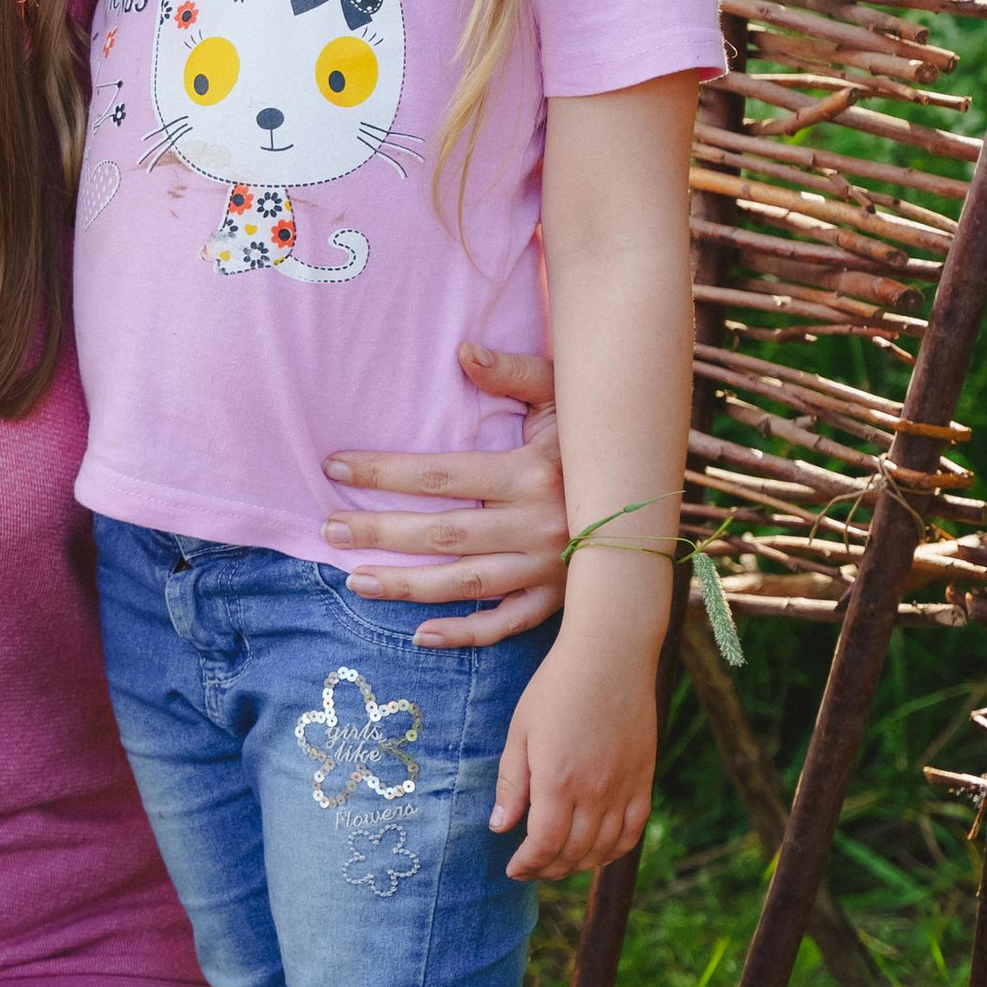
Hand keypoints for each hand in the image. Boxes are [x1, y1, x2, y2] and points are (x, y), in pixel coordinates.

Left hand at [322, 345, 568, 646]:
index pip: (441, 475)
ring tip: (356, 582)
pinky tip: (421, 634)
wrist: (657, 493)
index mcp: (533, 473)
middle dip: (381, 533)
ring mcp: (549, 569)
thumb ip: (514, 373)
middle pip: (443, 533)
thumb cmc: (598, 435)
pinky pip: (509, 624)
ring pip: (466, 583)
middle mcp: (540, 525)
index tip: (336, 468)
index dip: (383, 472)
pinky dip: (467, 633)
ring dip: (407, 586)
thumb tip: (462, 352)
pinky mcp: (560, 600)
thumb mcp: (565, 394)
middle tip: (329, 531)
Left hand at [491, 626, 657, 882]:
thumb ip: (511, 784)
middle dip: (548, 868)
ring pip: (605, 848)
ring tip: (558, 863)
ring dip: (579, 864)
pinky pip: (633, 830)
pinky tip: (597, 851)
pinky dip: (614, 850)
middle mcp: (595, 791)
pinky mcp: (644, 778)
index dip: (527, 864)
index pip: (545, 845)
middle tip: (531, 868)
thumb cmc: (556, 688)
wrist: (610, 655)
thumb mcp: (520, 732)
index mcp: (558, 781)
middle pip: (574, 853)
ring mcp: (624, 787)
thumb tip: (500, 828)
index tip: (512, 869)